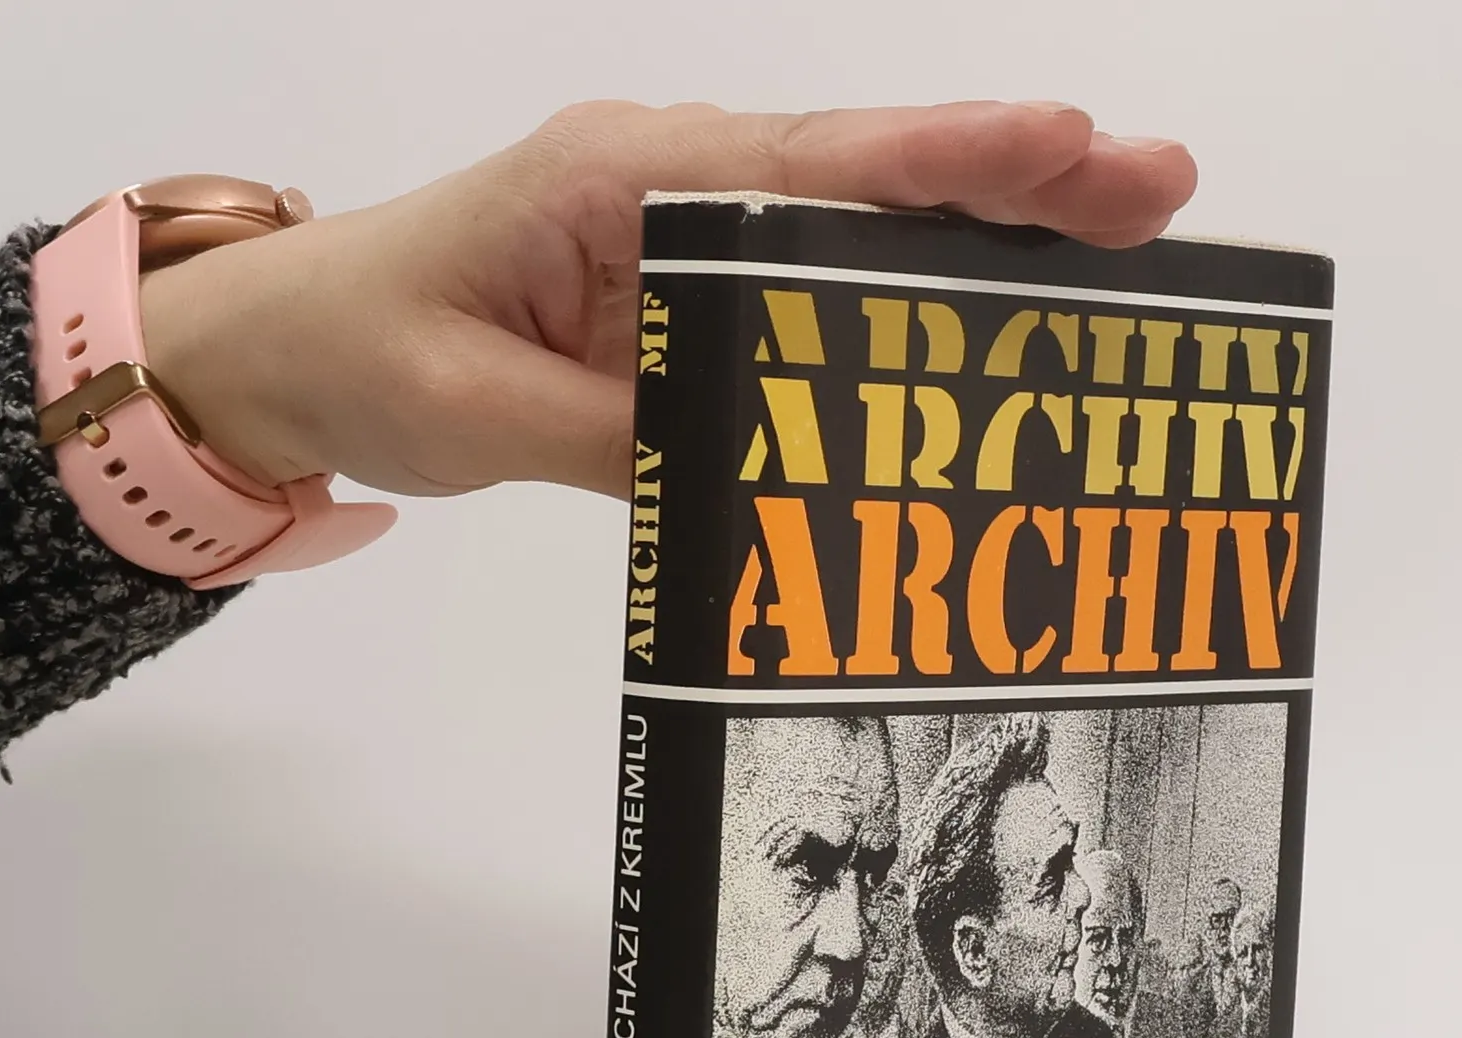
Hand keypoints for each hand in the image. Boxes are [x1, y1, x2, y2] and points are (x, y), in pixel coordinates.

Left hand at [136, 101, 1197, 501]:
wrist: (301, 346)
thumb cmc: (372, 351)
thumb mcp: (482, 413)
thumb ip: (620, 437)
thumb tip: (763, 470)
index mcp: (622, 176)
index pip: (808, 164)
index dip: (947, 158)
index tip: (1071, 143)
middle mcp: (674, 178)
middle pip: (870, 174)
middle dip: (1018, 179)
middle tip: (1161, 190)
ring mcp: (688, 226)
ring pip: (861, 220)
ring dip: (988, 231)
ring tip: (1123, 245)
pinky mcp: (689, 284)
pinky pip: (818, 280)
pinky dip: (915, 289)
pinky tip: (995, 312)